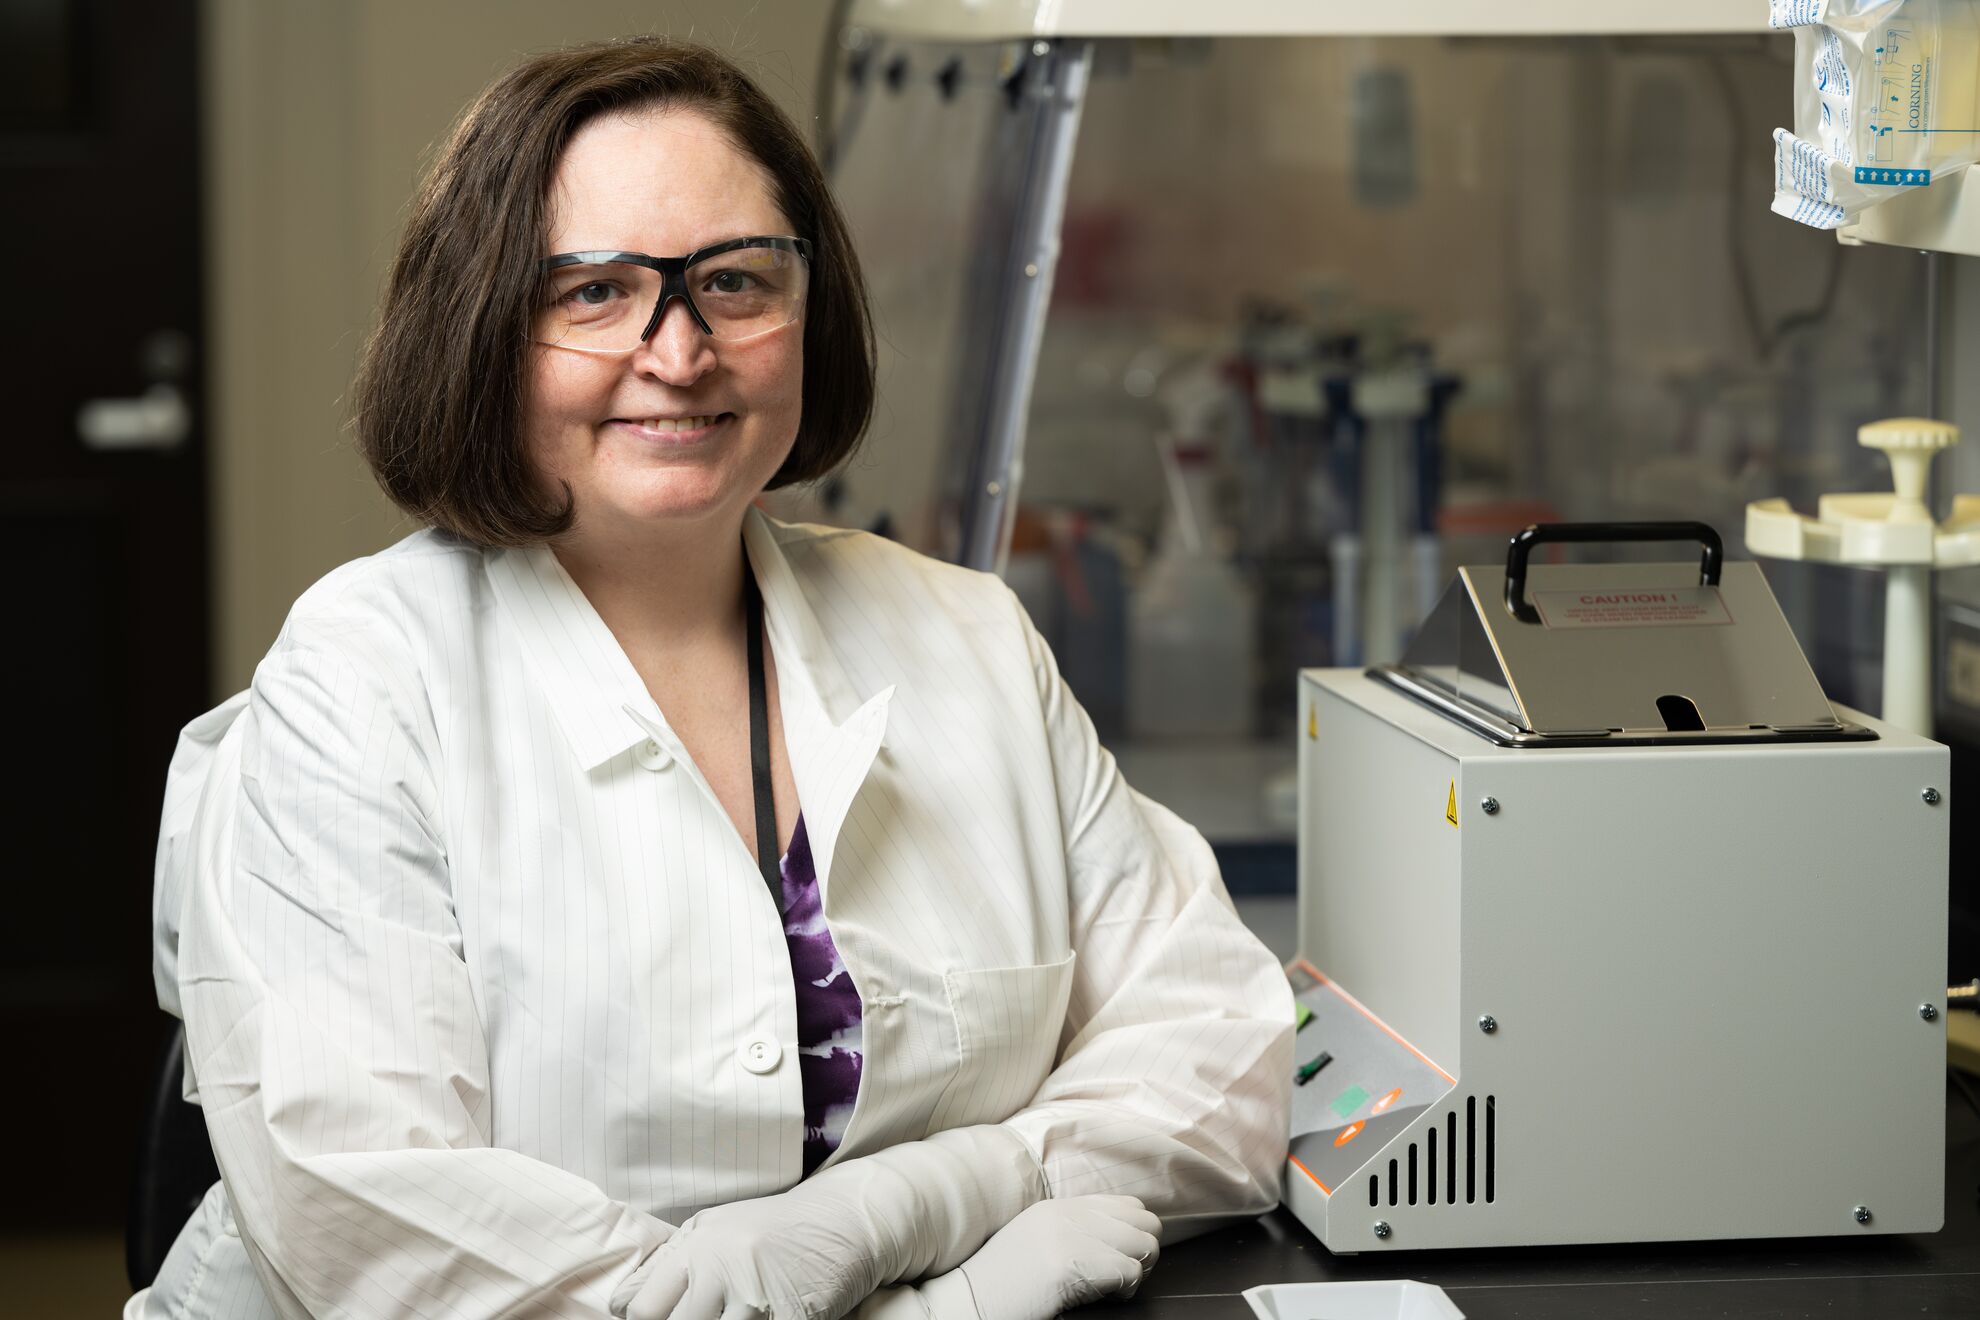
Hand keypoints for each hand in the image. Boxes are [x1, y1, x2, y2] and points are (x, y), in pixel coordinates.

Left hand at [616, 1191, 869, 1319]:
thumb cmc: (772, 1227)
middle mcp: (723, 1269)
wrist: (844, 1220)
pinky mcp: (792, 1318)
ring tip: (729, 1317)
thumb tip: (623, 1303)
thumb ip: (671, 1262)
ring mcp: (758, 1297)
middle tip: (702, 1318)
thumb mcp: (714, 1228)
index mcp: (698, 1247)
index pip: (642, 1308)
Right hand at [921, 1196, 1161, 1319]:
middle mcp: (1068, 1214)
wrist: (966, 1303)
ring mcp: (1068, 1235)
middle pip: (1146, 1222)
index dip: (1134, 1237)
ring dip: (1136, 1273)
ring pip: (1145, 1245)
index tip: (1117, 1263)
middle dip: (1141, 1255)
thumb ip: (1075, 1232)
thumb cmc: (1003, 1286)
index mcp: (1061, 1208)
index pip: (1131, 1205)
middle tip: (1118, 1279)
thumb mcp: (1039, 1243)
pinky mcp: (1069, 1263)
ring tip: (1108, 1289)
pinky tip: (1098, 1299)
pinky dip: (1123, 1291)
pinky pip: (1129, 1272)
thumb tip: (1123, 1242)